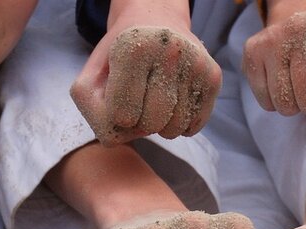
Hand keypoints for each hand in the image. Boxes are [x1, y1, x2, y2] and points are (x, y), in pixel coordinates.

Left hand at [72, 26, 220, 144]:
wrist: (156, 18)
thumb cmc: (121, 53)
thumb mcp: (93, 74)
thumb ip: (94, 111)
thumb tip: (124, 134)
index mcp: (135, 49)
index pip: (121, 117)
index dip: (116, 114)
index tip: (118, 95)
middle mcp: (170, 53)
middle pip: (150, 125)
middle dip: (139, 122)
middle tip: (138, 99)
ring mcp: (196, 64)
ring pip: (174, 130)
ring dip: (160, 125)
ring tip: (155, 99)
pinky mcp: (213, 77)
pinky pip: (194, 126)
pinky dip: (180, 124)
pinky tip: (173, 102)